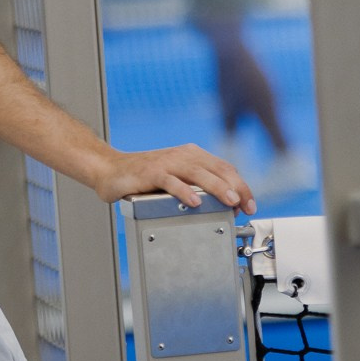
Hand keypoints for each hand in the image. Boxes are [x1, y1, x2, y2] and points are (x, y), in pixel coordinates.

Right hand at [95, 142, 255, 215]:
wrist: (110, 169)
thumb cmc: (144, 176)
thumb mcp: (177, 178)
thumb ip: (197, 186)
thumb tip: (224, 203)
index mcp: (192, 155)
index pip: (224, 168)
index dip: (240, 185)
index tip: (249, 204)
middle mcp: (183, 155)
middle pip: (217, 169)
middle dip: (236, 188)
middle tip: (246, 205)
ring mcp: (167, 163)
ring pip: (198, 173)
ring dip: (217, 187)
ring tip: (230, 200)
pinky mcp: (150, 172)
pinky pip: (170, 181)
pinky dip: (184, 191)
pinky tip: (194, 201)